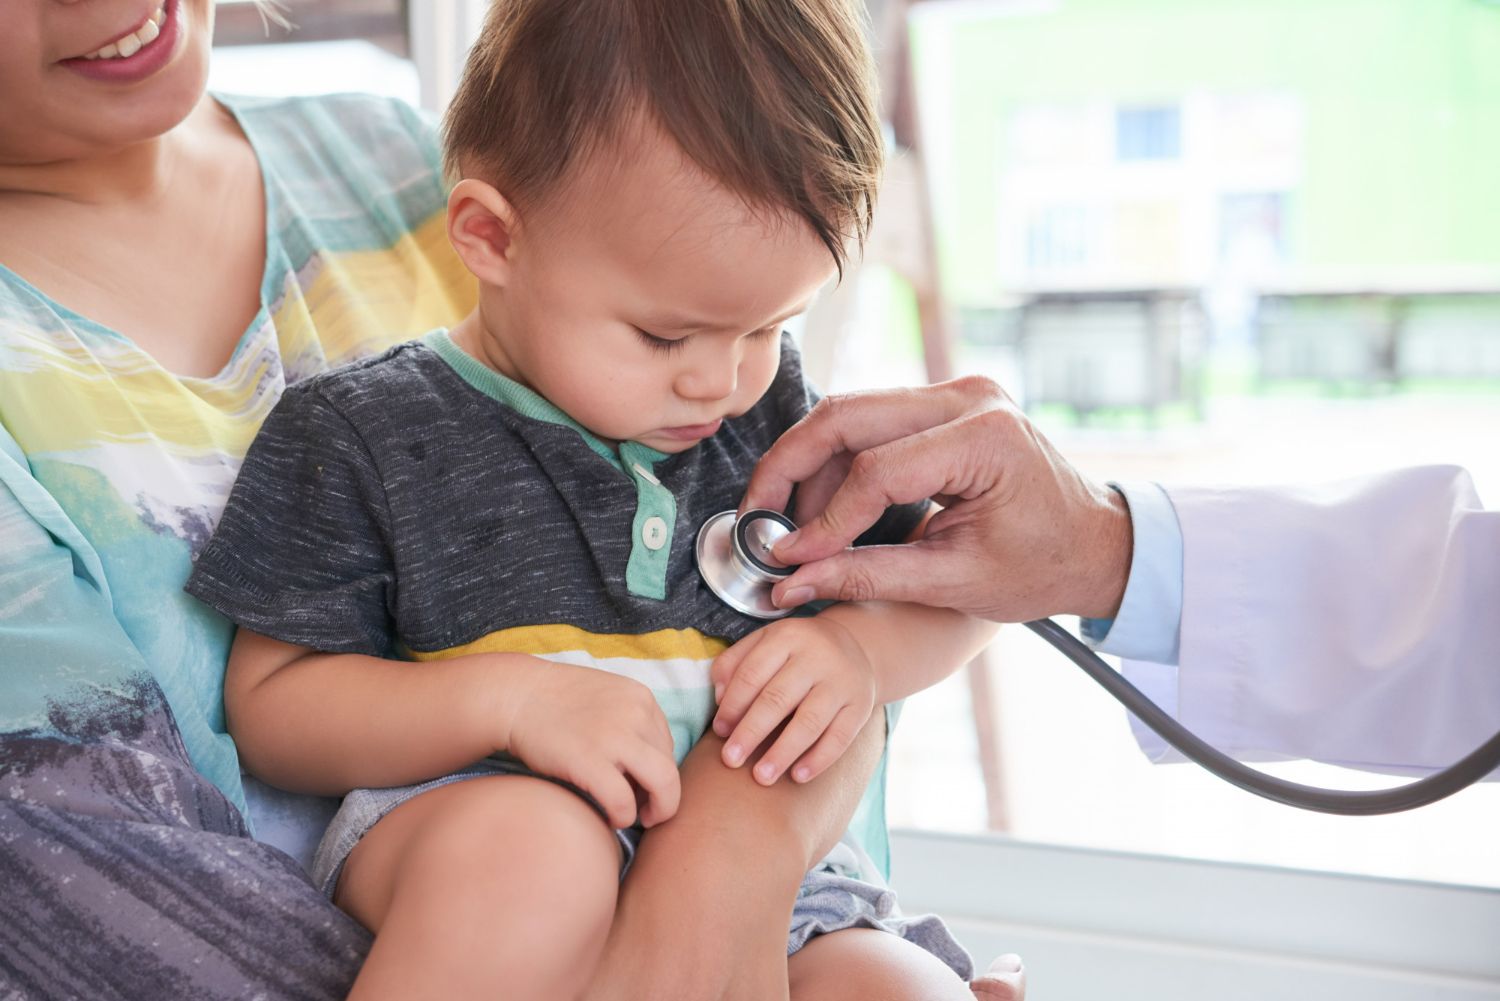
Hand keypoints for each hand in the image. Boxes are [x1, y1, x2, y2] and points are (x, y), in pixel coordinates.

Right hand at [501, 660, 679, 828]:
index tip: (638, 785)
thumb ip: (631, 722)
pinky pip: (623, 802)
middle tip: (647, 812)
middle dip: (665, 797)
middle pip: (671, 768)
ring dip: (657, 810)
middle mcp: (636, 714)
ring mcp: (615, 737)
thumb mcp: (607, 697)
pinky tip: (609, 817)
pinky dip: (622, 817)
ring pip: (663, 785)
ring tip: (636, 817)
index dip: (656, 772)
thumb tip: (647, 768)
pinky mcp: (589, 761)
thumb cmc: (556, 702)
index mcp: (642, 698)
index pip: (667, 747)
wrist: (514, 696)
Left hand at [709, 616, 876, 784]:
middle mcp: (818, 656)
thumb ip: (734, 663)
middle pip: (778, 698)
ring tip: (761, 776)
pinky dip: (819, 759)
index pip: (753, 673)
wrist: (855, 647)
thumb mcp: (765, 642)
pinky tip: (798, 776)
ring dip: (783, 752)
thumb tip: (719, 698)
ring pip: (810, 721)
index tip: (719, 731)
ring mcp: (843, 681)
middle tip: (730, 760)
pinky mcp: (861, 705)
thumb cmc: (796, 652)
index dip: (733, 704)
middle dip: (751, 732)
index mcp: (787, 637)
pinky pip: (840, 737)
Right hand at [741, 376, 1132, 621]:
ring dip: (811, 466)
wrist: (1095, 544)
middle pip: (846, 416)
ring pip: (851, 414)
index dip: (823, 520)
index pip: (875, 471)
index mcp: (984, 437)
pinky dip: (839, 461)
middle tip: (760, 519)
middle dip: (790, 468)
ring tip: (797, 527)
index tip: (787, 559)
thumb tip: (793, 580)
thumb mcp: (954, 582)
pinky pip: (873, 422)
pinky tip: (825, 507)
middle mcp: (968, 397)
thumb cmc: (1043, 566)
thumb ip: (868, 576)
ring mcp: (957, 391)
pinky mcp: (945, 403)